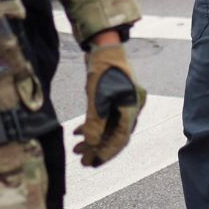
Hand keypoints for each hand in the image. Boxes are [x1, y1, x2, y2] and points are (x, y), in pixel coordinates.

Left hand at [74, 37, 143, 166]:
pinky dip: (92, 125)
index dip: (106, 153)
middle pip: (114, 135)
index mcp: (132, 109)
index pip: (120, 139)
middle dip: (97, 148)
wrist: (104, 45)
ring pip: (108, 127)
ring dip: (93, 138)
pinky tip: (78, 131)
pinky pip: (104, 117)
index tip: (91, 163)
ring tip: (76, 148)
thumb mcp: (96, 98)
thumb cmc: (102, 68)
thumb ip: (94, 124)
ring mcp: (123, 102)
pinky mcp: (113, 97)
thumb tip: (91, 145)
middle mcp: (131, 108)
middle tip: (82, 160)